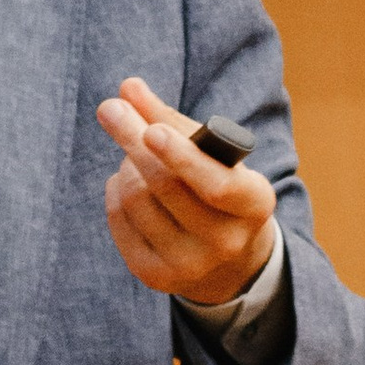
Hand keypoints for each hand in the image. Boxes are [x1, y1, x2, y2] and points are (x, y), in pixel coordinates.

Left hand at [98, 75, 277, 305]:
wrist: (226, 255)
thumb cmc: (217, 184)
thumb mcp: (211, 152)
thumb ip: (170, 118)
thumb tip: (128, 87)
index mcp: (254, 205)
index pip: (217, 183)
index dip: (182, 156)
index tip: (149, 129)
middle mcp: (227, 242)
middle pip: (166, 186)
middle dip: (133, 140)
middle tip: (110, 108)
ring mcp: (191, 265)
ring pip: (136, 199)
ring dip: (127, 166)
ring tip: (134, 157)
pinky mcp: (156, 277)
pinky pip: (119, 220)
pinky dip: (115, 191)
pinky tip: (126, 183)